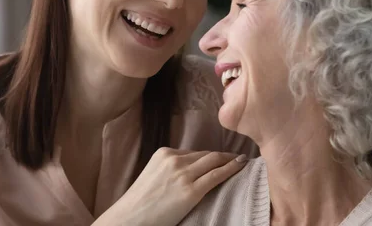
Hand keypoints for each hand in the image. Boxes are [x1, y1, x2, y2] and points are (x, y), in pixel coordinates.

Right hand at [94, 148, 247, 225]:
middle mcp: (174, 159)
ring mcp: (183, 174)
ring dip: (230, 160)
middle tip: (236, 157)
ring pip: (214, 161)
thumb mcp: (153, 176)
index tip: (220, 158)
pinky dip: (232, 168)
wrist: (129, 218)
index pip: (194, 153)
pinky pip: (217, 175)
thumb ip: (169, 170)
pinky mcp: (191, 191)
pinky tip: (241, 166)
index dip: (209, 156)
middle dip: (223, 156)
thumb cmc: (140, 203)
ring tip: (241, 161)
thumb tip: (188, 173)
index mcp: (164, 153)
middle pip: (206, 154)